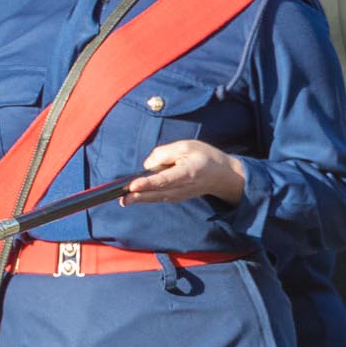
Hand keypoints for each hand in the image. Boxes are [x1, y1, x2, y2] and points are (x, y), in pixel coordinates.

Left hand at [122, 140, 246, 205]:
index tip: (134, 185)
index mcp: (188, 172)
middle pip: (158, 192)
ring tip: (123, 200)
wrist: (223, 176)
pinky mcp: (176, 197)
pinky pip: (159, 198)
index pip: (165, 179)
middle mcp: (183, 187)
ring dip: (140, 200)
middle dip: (139, 196)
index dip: (149, 183)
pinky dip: (146, 198)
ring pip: (157, 198)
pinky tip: (132, 198)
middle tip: (122, 198)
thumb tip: (147, 166)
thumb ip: (164, 153)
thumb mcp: (187, 146)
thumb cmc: (204, 157)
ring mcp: (180, 195)